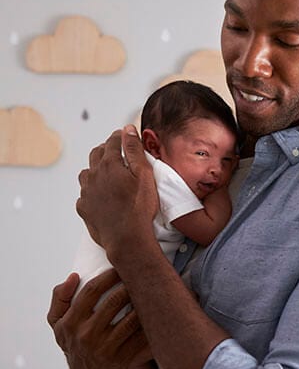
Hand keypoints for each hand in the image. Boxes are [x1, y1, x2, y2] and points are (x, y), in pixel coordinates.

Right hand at [47, 270, 151, 368]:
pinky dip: (152, 323)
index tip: (120, 267)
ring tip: (152, 290)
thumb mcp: (58, 323)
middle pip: (115, 301)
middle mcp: (87, 335)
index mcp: (71, 322)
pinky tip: (158, 311)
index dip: (108, 275)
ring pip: (132, 319)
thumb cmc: (74, 341)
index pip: (91, 291)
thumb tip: (73, 276)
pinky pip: (142, 337)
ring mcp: (106, 349)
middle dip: (130, 284)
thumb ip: (61, 298)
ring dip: (144, 302)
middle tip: (140, 275)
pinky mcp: (123, 359)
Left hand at [76, 126, 157, 255]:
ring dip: (96, 169)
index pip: (112, 142)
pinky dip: (92, 190)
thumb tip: (128, 130)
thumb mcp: (144, 175)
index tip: (123, 134)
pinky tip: (102, 195)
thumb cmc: (139, 208)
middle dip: (106, 149)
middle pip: (96, 154)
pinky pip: (85, 193)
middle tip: (116, 150)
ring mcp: (86, 192)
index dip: (119, 136)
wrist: (127, 238)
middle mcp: (94, 175)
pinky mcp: (84, 207)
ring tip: (107, 173)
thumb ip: (134, 150)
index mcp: (110, 165)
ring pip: (87, 173)